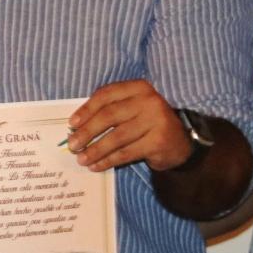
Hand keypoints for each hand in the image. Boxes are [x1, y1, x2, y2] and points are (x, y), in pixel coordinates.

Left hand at [67, 80, 189, 172]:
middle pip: (109, 115)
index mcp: (139, 87)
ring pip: (117, 137)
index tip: (72, 124)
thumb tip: (77, 126)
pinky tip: (96, 165)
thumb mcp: (132, 109)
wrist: (180, 141)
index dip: (86, 109)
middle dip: (87, 131)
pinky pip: (126, 153)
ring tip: (81, 159)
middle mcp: (149, 101)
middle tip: (72, 144)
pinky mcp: (158, 142)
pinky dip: (108, 160)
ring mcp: (155, 121)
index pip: (107, 95)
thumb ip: (110, 110)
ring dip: (95, 149)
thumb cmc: (148, 123)